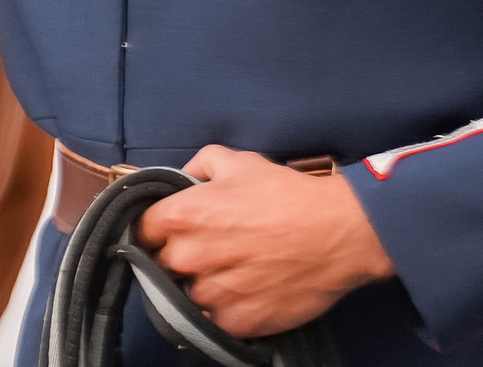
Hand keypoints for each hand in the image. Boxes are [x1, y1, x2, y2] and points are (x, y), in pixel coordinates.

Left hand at [133, 145, 394, 337]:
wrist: (339, 233)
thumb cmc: (287, 194)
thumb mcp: (237, 162)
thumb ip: (198, 166)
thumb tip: (182, 179)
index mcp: (182, 215)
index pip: (143, 230)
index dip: (156, 230)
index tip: (170, 231)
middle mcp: (190, 256)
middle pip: (162, 264)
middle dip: (179, 257)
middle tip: (208, 250)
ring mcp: (213, 292)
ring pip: (187, 294)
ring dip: (201, 285)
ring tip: (230, 272)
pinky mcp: (238, 321)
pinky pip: (213, 320)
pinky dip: (223, 310)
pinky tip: (242, 292)